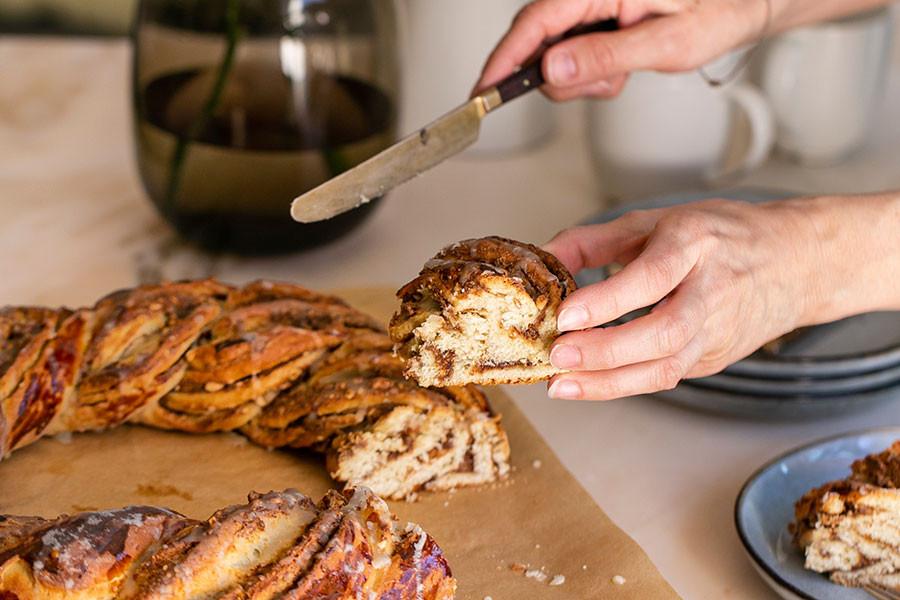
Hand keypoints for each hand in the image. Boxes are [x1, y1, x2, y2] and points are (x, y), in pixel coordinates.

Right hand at [473, 0, 769, 100]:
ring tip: (621, 74)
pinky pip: (571, 52)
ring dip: (580, 78)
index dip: (505, 59)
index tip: (484, 91)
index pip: (536, 21)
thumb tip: (554, 69)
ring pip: (552, 52)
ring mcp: (591, 4)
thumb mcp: (667, 43)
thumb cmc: (717, 11)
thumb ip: (607, 55)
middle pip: (537, 39)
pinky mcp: (594, 16)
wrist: (742, 3)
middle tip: (603, 86)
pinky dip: (590, 72)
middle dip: (558, 76)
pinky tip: (620, 68)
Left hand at [542, 198, 824, 399]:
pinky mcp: (714, 359)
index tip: (565, 315)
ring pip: (666, 367)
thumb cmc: (722, 236)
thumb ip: (596, 240)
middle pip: (662, 332)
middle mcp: (712, 291)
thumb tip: (542, 258)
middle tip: (558, 355)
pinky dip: (622, 385)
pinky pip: (665, 377)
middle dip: (605, 350)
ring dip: (609, 382)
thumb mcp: (658, 220)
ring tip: (561, 384)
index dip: (607, 301)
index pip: (652, 278)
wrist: (796, 262)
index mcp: (697, 244)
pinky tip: (586, 384)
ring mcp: (717, 331)